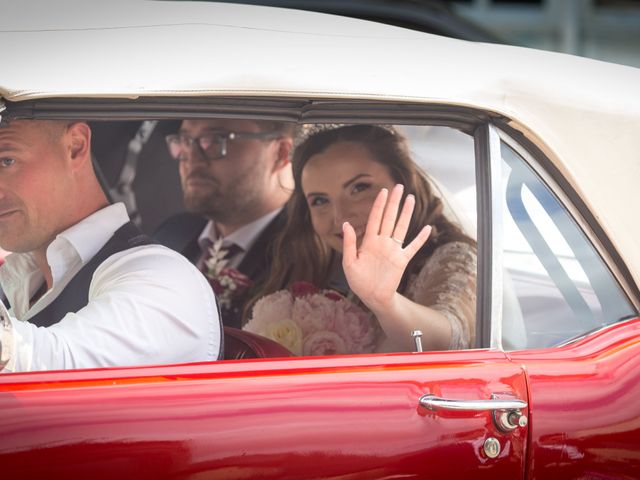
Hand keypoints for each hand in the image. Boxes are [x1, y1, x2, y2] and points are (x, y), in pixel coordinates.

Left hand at [342, 184, 430, 312]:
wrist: (372, 297)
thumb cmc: (358, 281)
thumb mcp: (349, 263)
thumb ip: (349, 243)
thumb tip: (346, 224)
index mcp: (369, 241)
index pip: (375, 218)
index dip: (379, 205)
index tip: (384, 191)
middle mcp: (382, 242)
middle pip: (389, 218)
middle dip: (394, 202)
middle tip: (399, 186)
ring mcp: (393, 250)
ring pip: (401, 227)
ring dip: (406, 213)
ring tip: (411, 199)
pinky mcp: (401, 260)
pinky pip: (413, 247)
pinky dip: (420, 238)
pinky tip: (427, 228)